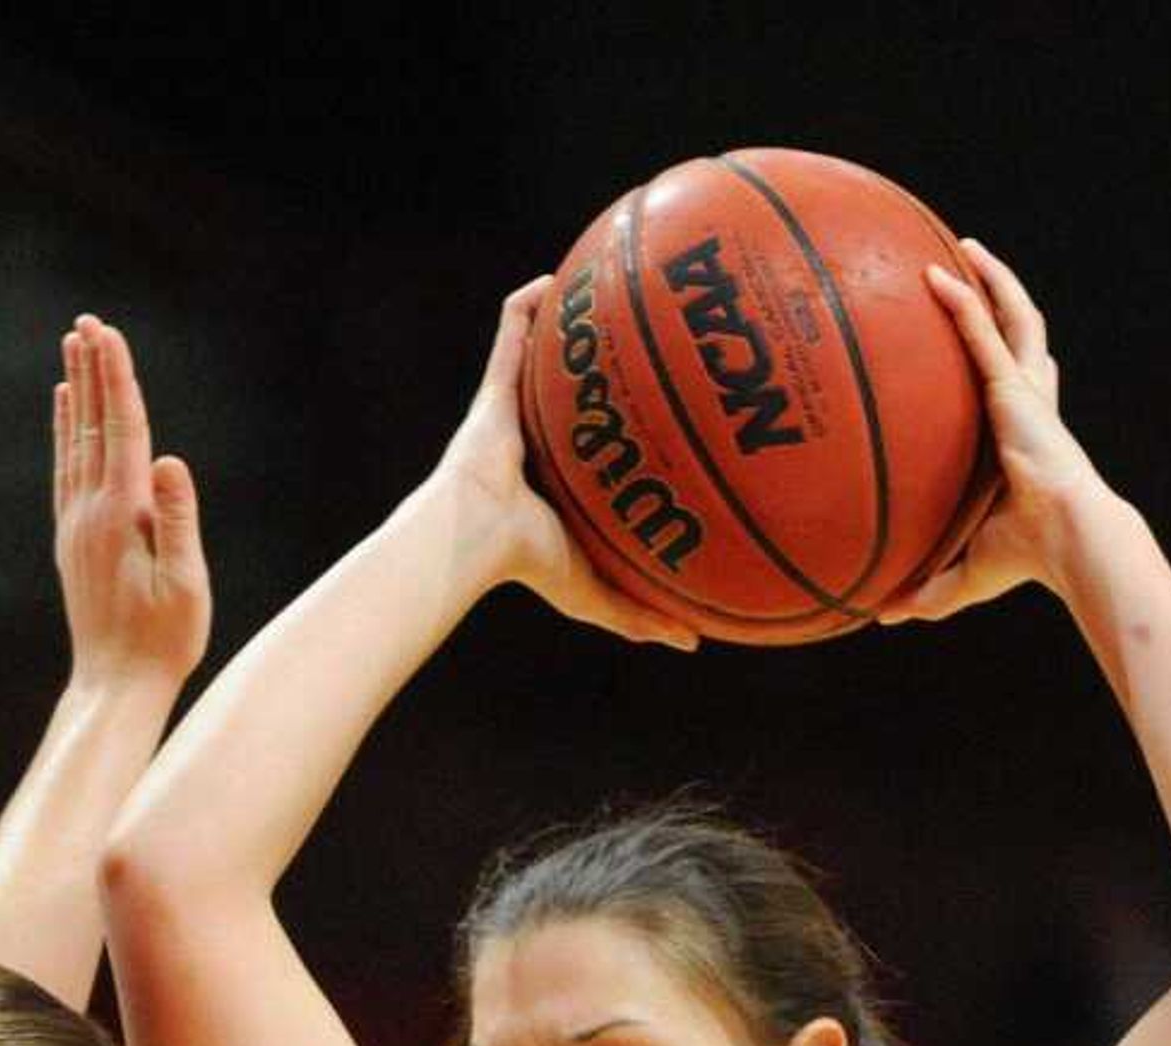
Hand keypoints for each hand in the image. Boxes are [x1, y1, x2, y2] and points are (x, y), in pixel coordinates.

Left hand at [54, 313, 211, 687]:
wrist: (115, 686)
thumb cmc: (163, 642)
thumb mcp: (185, 585)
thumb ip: (177, 520)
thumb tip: (169, 461)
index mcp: (121, 515)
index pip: (123, 431)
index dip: (118, 378)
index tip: (109, 332)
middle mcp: (89, 512)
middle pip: (93, 425)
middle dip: (94, 371)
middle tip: (88, 321)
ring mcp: (75, 525)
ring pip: (74, 442)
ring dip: (77, 391)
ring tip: (73, 347)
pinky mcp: (72, 540)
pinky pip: (65, 469)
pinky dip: (66, 431)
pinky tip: (66, 410)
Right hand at [434, 281, 696, 650]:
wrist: (476, 534)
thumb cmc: (528, 563)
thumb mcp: (595, 591)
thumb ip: (640, 614)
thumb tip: (693, 644)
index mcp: (564, 478)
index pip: (599, 447)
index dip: (623, 428)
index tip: (665, 412)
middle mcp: (540, 437)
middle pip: (576, 394)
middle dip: (603, 367)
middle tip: (653, 341)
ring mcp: (515, 408)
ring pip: (545, 355)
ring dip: (568, 322)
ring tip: (604, 288)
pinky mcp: (495, 385)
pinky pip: (510, 328)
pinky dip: (529, 302)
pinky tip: (558, 276)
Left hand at [879, 240, 1105, 624]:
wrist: (1064, 539)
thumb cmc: (1027, 559)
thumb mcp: (964, 573)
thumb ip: (926, 588)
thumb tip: (882, 616)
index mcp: (1023, 438)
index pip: (1018, 390)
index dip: (1009, 363)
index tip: (988, 347)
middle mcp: (1029, 405)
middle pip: (1021, 337)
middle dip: (1002, 301)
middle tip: (975, 275)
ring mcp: (1024, 390)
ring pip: (1012, 316)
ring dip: (990, 279)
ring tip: (964, 249)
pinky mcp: (1013, 387)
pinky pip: (982, 330)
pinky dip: (961, 300)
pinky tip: (935, 272)